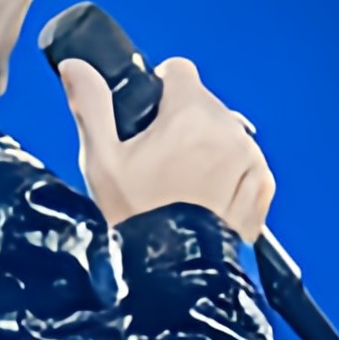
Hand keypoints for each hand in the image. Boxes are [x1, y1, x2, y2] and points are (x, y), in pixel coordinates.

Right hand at [59, 55, 276, 240]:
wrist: (175, 272)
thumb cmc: (137, 216)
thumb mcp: (102, 160)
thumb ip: (92, 105)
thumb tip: (76, 67)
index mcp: (190, 114)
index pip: (180, 71)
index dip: (160, 87)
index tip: (149, 112)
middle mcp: (229, 131)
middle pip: (204, 103)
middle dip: (183, 120)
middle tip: (160, 157)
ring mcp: (251, 160)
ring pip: (226, 132)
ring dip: (208, 145)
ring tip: (182, 181)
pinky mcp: (262, 187)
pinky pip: (246, 162)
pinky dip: (230, 171)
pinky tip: (206, 196)